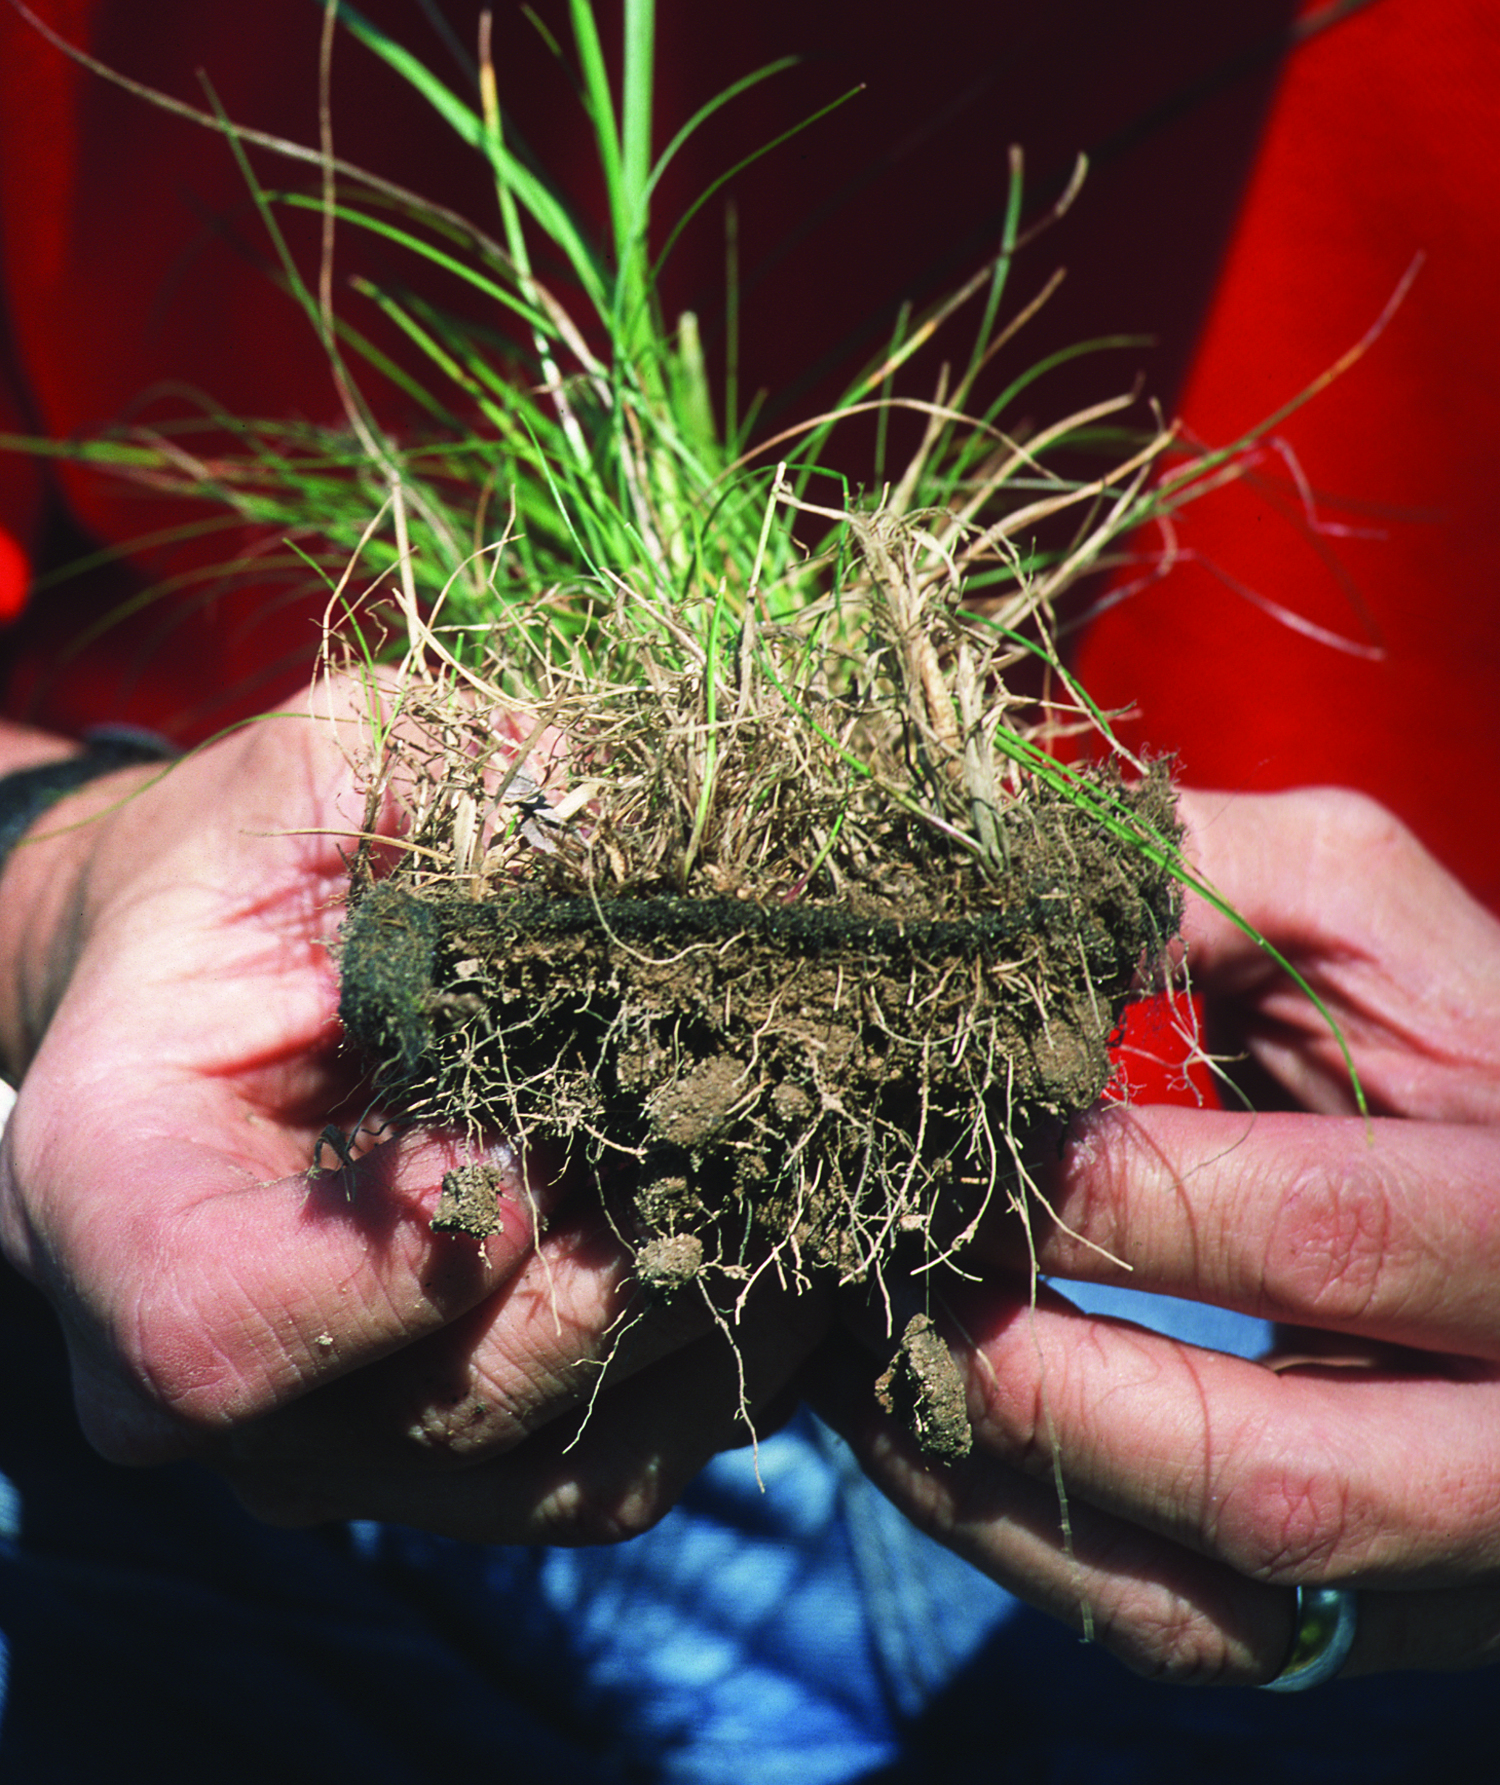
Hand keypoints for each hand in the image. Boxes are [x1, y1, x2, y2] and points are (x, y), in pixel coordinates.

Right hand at [0, 681, 825, 1539]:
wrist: (220, 983)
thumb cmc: (252, 867)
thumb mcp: (317, 772)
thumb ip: (445, 778)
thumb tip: (635, 825)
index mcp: (113, 1202)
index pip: (219, 1328)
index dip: (403, 1255)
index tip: (529, 1144)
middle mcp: (192, 1377)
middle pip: (441, 1402)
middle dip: (616, 1260)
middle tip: (743, 1118)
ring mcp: (334, 1444)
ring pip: (555, 1467)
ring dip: (701, 1313)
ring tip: (792, 1164)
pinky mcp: (456, 1462)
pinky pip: (618, 1472)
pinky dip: (719, 1361)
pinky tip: (780, 1224)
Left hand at [809, 787, 1499, 1681]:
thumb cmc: (1417, 1015)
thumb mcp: (1346, 905)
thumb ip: (1190, 879)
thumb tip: (976, 893)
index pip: (1334, 1234)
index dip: (1126, 1202)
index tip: (970, 1147)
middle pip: (1281, 1471)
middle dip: (1044, 1377)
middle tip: (892, 1278)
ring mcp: (1457, 1547)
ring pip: (1221, 1598)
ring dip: (1006, 1484)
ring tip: (866, 1362)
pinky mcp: (1375, 1613)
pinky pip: (1191, 1634)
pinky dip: (1028, 1546)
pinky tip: (922, 1438)